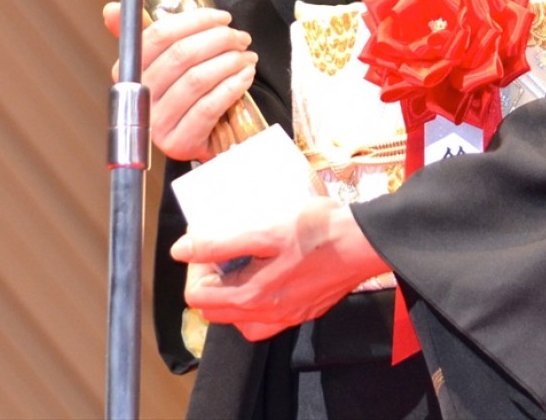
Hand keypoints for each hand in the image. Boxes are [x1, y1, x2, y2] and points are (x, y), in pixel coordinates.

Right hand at [103, 3, 257, 161]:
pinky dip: (232, 86)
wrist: (201, 138)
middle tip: (241, 38)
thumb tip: (110, 9)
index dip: (195, 21)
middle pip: (181, 55)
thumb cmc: (185, 91)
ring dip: (230, 62)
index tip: (223, 17)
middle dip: (219, 40)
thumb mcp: (166, 62)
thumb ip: (148, 34)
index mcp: (131, 70)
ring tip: (247, 56)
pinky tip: (245, 76)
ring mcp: (156, 123)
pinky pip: (209, 107)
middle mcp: (139, 97)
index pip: (159, 35)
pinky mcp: (178, 143)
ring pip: (197, 80)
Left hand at [172, 201, 389, 341]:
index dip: (195, 266)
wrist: (365, 240)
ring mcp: (288, 317)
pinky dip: (258, 299)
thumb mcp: (265, 227)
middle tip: (224, 247)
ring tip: (244, 261)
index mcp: (252, 297)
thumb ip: (221, 241)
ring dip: (232, 293)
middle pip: (216, 310)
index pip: (197, 296)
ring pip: (240, 318)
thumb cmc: (317, 229)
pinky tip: (270, 272)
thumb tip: (180, 251)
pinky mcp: (305, 310)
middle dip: (211, 279)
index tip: (206, 240)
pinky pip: (268, 316)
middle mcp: (267, 316)